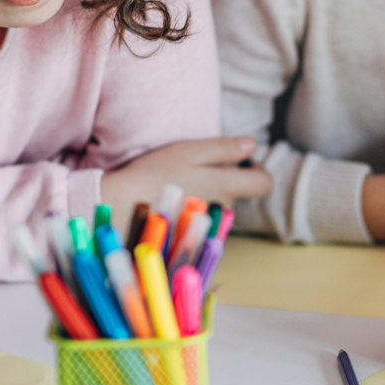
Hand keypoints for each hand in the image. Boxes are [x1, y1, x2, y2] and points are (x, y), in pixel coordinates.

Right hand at [100, 137, 272, 225]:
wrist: (120, 207)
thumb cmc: (152, 174)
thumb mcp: (188, 151)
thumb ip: (224, 149)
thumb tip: (253, 144)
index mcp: (226, 187)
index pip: (265, 184)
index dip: (259, 170)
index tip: (241, 162)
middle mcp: (223, 210)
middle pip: (240, 194)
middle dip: (227, 179)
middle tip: (197, 168)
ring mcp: (210, 227)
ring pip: (221, 207)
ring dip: (210, 195)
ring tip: (181, 186)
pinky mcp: (195, 239)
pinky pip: (205, 223)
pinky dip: (196, 212)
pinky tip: (175, 204)